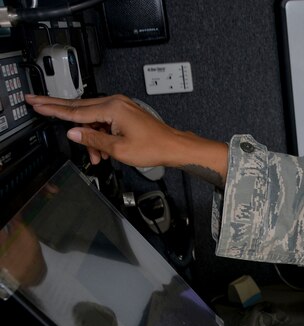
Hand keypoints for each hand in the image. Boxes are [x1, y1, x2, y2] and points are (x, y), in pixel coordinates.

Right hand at [25, 94, 227, 185]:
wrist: (175, 147)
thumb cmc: (154, 147)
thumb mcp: (118, 149)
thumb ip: (93, 140)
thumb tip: (74, 133)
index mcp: (113, 108)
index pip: (76, 110)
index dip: (54, 109)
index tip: (38, 104)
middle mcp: (116, 102)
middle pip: (81, 109)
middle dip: (61, 113)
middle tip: (37, 105)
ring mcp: (121, 107)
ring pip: (93, 119)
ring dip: (90, 137)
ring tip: (96, 155)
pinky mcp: (125, 114)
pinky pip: (104, 122)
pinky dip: (100, 135)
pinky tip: (102, 150)